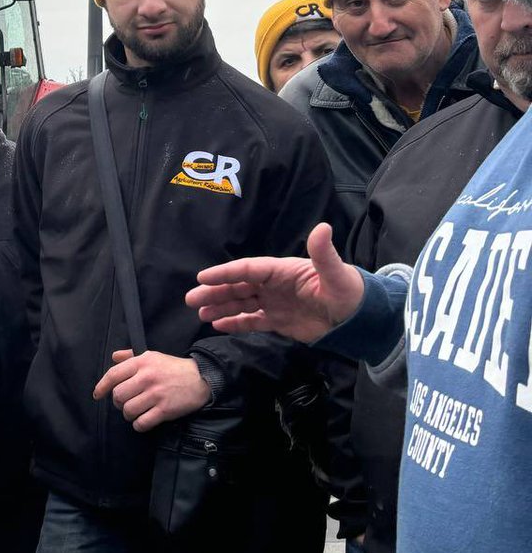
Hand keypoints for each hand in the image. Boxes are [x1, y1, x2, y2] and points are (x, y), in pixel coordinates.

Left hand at [93, 350, 210, 432]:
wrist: (201, 378)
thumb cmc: (173, 368)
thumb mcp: (152, 356)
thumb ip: (131, 356)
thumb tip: (114, 357)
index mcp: (141, 363)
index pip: (113, 374)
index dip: (102, 386)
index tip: (98, 395)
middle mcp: (146, 378)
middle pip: (118, 395)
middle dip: (118, 403)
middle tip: (124, 403)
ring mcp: (155, 395)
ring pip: (128, 410)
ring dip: (128, 414)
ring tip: (135, 412)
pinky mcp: (164, 410)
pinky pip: (142, 423)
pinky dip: (139, 425)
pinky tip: (143, 421)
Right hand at [184, 223, 363, 343]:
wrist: (360, 319)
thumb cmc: (349, 292)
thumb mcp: (336, 273)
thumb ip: (323, 253)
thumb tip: (322, 227)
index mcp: (282, 270)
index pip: (248, 269)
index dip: (226, 272)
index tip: (203, 277)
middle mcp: (273, 285)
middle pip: (238, 286)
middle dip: (214, 292)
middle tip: (192, 299)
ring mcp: (274, 303)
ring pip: (240, 303)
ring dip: (220, 307)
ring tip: (200, 313)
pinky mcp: (278, 321)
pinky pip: (252, 321)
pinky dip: (235, 323)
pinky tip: (218, 326)